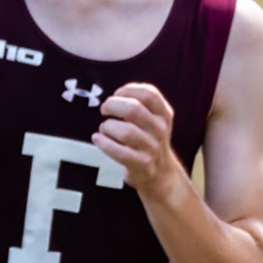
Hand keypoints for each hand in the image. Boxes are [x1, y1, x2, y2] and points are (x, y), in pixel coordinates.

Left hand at [92, 82, 179, 197]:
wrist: (160, 172)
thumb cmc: (148, 140)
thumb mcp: (154, 120)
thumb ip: (140, 105)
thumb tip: (113, 98)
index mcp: (164, 114)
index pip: (149, 94)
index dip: (129, 90)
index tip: (117, 94)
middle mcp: (160, 130)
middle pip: (134, 109)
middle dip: (113, 105)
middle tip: (104, 109)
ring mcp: (152, 148)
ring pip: (126, 131)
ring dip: (108, 126)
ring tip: (104, 128)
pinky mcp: (141, 164)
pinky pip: (120, 152)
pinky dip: (104, 143)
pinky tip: (97, 138)